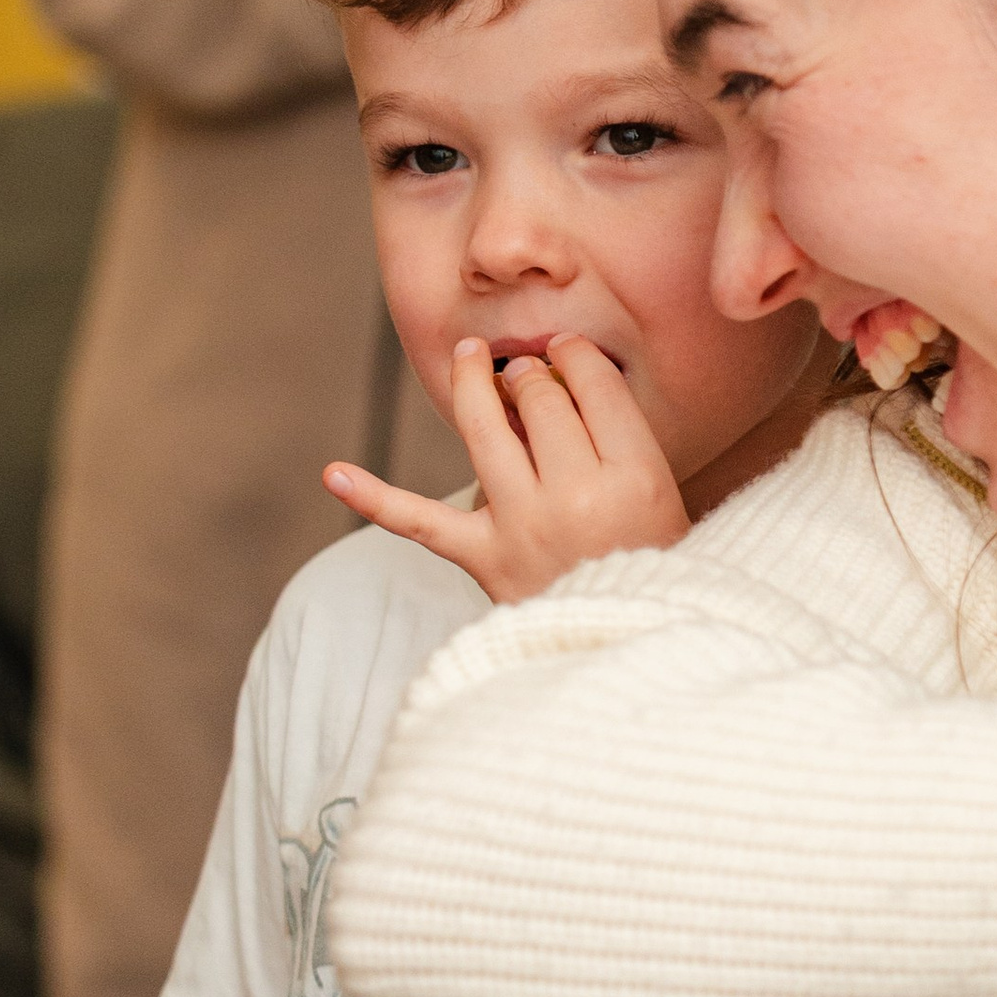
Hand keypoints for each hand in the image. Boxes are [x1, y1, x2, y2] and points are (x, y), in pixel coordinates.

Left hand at [325, 335, 690, 601]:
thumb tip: (555, 373)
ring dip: (472, 381)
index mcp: (636, 479)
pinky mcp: (484, 558)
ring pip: (485, 427)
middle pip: (541, 399)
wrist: (631, 645)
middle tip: (529, 373)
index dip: (576, 355)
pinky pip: (420, 522)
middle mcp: (578, 498)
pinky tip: (334, 474)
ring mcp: (524, 527)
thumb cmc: (651, 565)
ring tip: (471, 358)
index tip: (567, 351)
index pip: (596, 386)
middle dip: (531, 373)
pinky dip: (375, 499)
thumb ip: (620, 438)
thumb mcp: (663, 499)